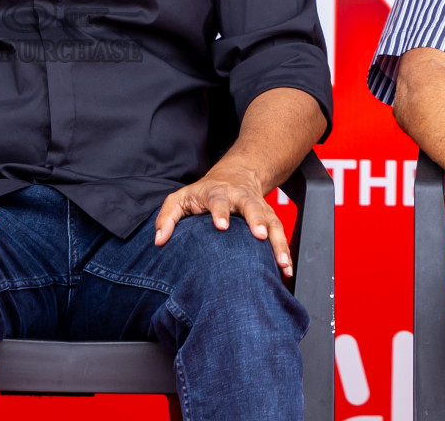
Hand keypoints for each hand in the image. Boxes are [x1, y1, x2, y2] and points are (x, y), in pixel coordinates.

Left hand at [154, 165, 293, 277]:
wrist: (236, 174)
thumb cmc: (203, 192)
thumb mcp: (181, 198)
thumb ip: (167, 217)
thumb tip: (159, 241)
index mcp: (217, 193)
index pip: (218, 201)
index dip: (220, 212)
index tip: (221, 226)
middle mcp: (241, 199)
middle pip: (251, 207)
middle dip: (256, 220)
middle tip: (260, 235)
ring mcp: (259, 207)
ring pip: (272, 221)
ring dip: (277, 241)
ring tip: (281, 262)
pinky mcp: (270, 218)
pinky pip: (280, 234)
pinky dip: (284, 251)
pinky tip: (286, 269)